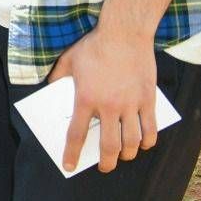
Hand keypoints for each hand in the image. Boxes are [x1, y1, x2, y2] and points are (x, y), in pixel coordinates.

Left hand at [46, 25, 158, 172]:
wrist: (124, 33)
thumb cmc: (94, 46)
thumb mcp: (68, 60)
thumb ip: (57, 77)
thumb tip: (49, 88)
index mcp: (85, 99)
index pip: (76, 135)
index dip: (72, 154)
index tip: (68, 166)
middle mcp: (109, 106)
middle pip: (109, 147)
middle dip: (106, 163)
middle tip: (103, 166)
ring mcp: (131, 104)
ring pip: (132, 142)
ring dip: (128, 154)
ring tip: (123, 156)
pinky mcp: (148, 100)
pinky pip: (151, 128)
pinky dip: (148, 141)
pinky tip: (144, 144)